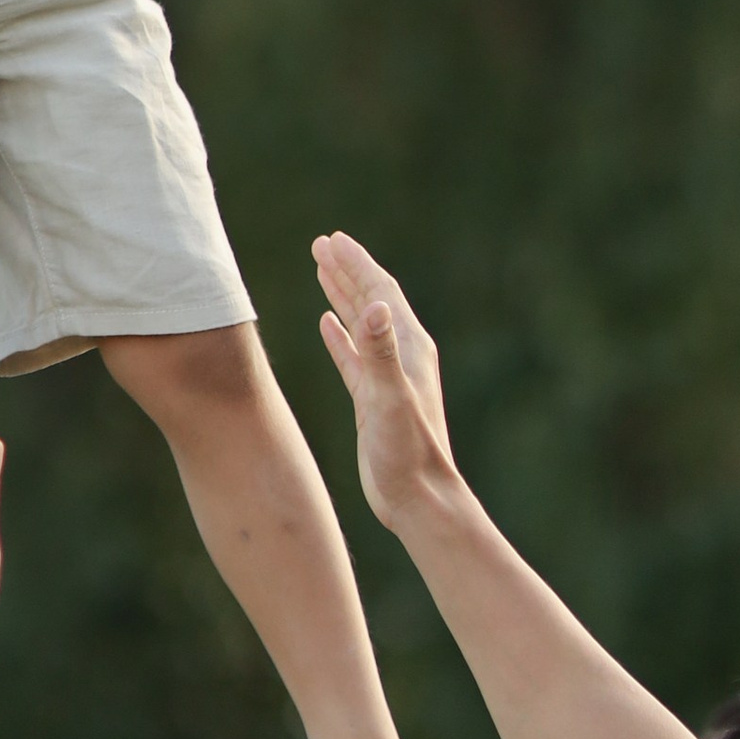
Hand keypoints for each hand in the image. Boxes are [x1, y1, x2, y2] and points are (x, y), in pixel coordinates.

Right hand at [313, 233, 459, 532]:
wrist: (418, 499)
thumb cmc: (409, 452)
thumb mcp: (390, 399)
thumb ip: (380, 352)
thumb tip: (374, 304)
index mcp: (410, 348)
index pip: (380, 292)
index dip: (357, 263)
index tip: (332, 239)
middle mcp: (401, 356)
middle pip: (371, 300)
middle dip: (347, 269)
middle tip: (321, 243)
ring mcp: (387, 378)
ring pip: (360, 324)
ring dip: (341, 295)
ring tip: (321, 268)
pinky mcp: (373, 399)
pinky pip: (353, 355)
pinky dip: (339, 335)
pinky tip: (325, 323)